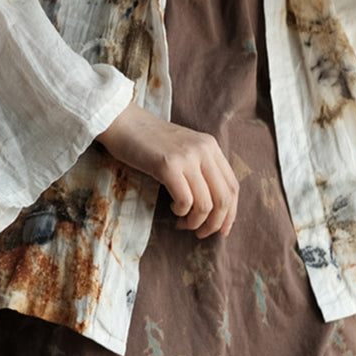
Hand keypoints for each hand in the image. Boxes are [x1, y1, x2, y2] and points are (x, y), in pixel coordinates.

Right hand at [96, 103, 238, 238]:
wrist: (123, 122)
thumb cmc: (150, 142)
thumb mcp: (184, 149)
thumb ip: (201, 168)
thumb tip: (213, 207)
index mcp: (211, 146)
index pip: (233, 187)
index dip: (231, 214)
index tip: (222, 230)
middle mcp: (204, 150)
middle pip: (224, 198)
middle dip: (215, 224)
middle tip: (200, 233)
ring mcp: (187, 157)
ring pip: (206, 204)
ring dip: (195, 222)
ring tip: (182, 222)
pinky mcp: (168, 165)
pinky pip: (185, 201)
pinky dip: (181, 212)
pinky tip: (172, 207)